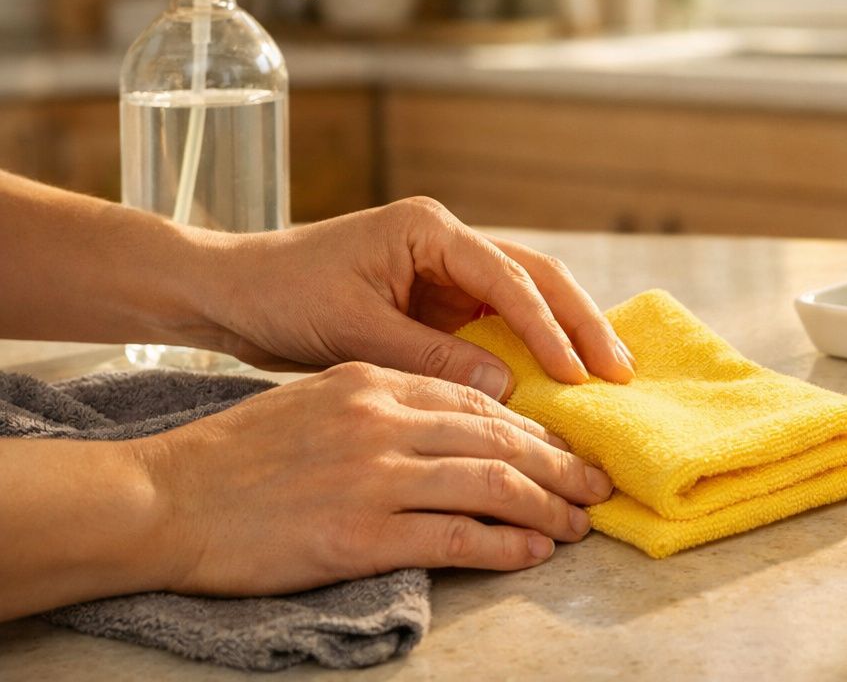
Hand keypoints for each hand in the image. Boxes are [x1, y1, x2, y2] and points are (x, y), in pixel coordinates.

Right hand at [133, 363, 614, 595]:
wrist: (163, 497)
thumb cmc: (235, 455)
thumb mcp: (316, 400)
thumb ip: (384, 404)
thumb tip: (454, 423)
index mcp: (372, 382)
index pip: (476, 400)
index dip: (530, 427)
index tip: (560, 447)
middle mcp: (382, 421)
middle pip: (498, 439)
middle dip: (557, 464)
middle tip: (594, 485)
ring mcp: (373, 477)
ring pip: (491, 484)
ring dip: (546, 506)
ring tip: (577, 524)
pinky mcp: (359, 534)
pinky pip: (456, 536)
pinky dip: (505, 545)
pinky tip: (533, 552)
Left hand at [196, 197, 635, 395]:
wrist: (230, 292)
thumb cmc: (280, 298)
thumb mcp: (354, 332)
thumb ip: (430, 357)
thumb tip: (509, 386)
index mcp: (429, 230)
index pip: (507, 279)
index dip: (549, 329)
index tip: (579, 374)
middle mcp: (447, 239)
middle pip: (536, 276)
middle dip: (581, 323)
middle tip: (620, 373)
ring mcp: (446, 267)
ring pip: (527, 295)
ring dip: (566, 332)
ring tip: (609, 374)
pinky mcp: (438, 297)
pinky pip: (499, 320)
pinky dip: (532, 346)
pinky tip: (560, 377)